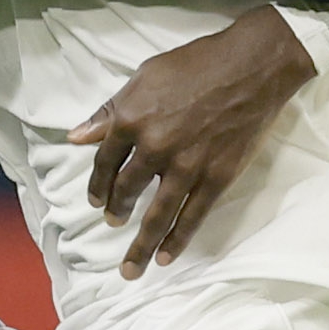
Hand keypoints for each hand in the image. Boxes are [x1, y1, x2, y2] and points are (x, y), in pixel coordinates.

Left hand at [74, 6, 316, 277]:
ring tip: (131, 266)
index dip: (97, 184)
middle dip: (116, 210)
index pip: (104, 162)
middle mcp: (153, 147)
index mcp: (130, 119)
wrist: (251, 65)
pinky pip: (192, 216)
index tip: (95, 199)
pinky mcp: (216, 177)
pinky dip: (177, 239)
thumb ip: (110, 111)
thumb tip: (77, 136)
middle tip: (113, 221)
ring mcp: (186, 166)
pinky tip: (166, 257)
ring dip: (141, 244)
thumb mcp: (144, 77)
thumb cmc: (196, 63)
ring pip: (157, 214)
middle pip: (126, 190)